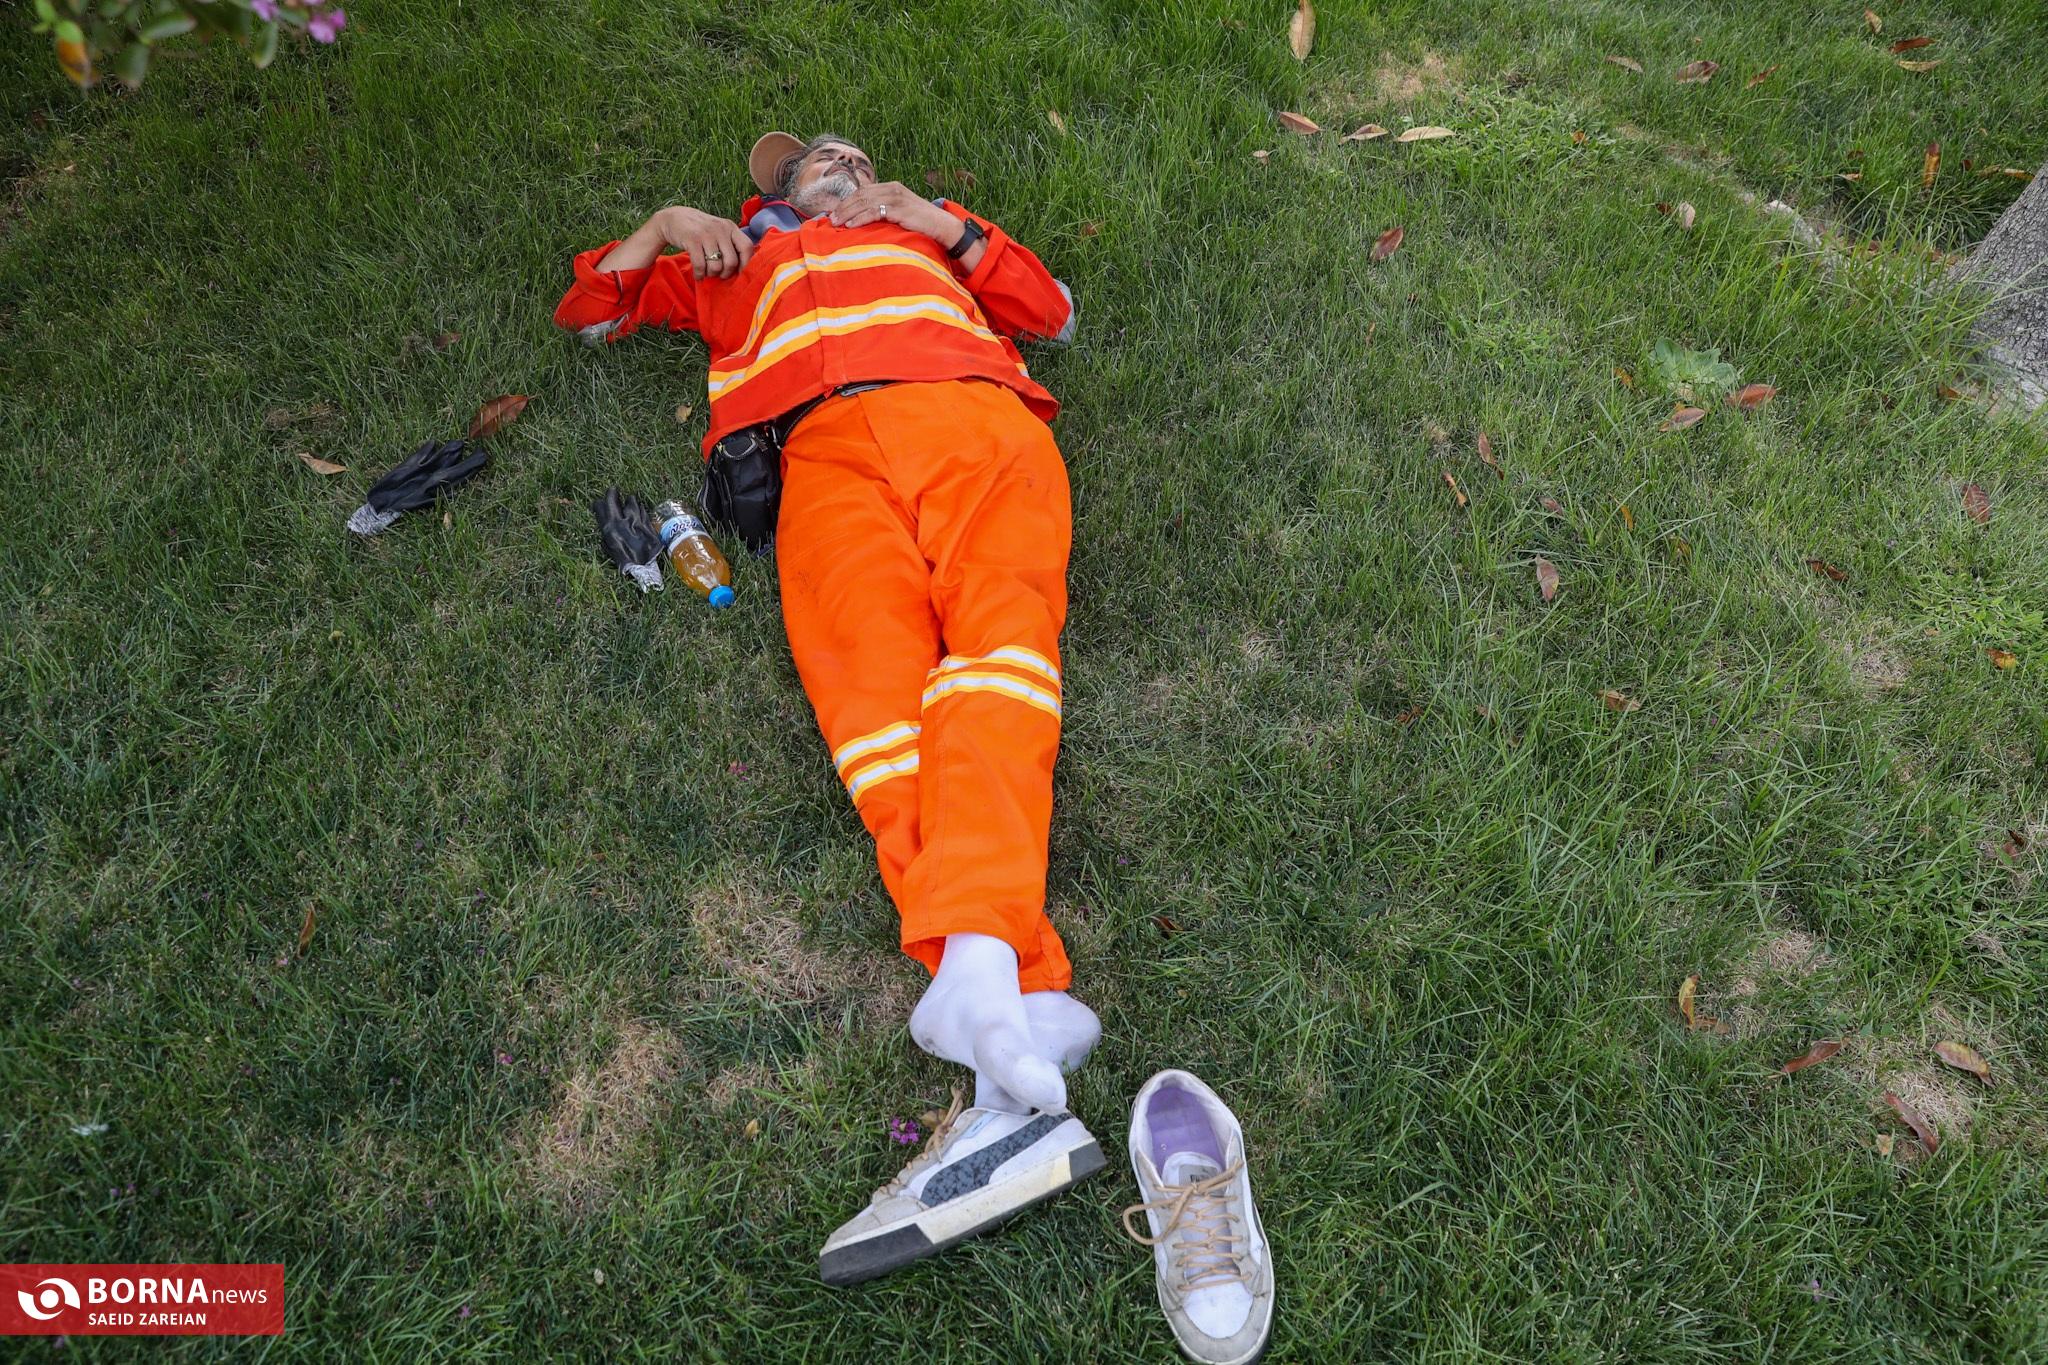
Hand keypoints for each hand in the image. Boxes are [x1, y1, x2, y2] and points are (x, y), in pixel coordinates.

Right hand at [654, 206, 753, 278]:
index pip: (747, 247)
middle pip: (731, 262)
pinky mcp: (692, 239)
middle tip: (719, 274)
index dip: (746, 264)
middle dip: (725, 273)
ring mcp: (706, 234)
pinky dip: (699, 274)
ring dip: (711, 274)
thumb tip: (743, 268)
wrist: (674, 218)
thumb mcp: (719, 231)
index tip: (740, 274)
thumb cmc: (701, 230)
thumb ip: (731, 244)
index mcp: (730, 227)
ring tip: (707, 272)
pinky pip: (700, 265)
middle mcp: (721, 229)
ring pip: (716, 266)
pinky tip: (698, 274)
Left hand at [827, 182, 961, 246]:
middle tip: (830, 218)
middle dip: (844, 206)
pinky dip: (860, 218)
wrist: (940, 225)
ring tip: (836, 223)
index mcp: (891, 187)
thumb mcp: (900, 212)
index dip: (847, 201)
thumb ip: (884, 210)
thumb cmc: (920, 222)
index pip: (863, 191)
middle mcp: (892, 188)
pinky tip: (851, 225)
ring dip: (848, 213)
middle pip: (861, 195)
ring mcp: (896, 197)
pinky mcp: (899, 209)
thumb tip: (865, 219)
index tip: (835, 212)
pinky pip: (874, 212)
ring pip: (864, 202)